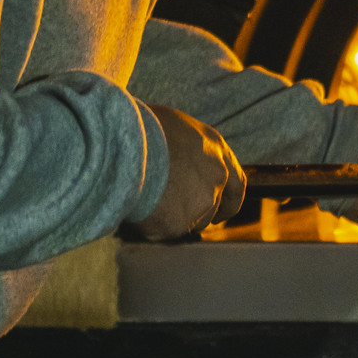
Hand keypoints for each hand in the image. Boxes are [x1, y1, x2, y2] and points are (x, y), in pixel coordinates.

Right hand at [125, 103, 246, 240]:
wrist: (121, 146)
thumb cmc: (140, 128)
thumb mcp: (174, 125)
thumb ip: (187, 147)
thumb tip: (179, 158)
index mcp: (216, 148)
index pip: (236, 183)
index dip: (228, 200)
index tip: (220, 211)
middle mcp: (217, 176)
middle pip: (216, 207)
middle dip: (201, 215)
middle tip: (181, 217)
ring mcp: (201, 201)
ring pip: (192, 223)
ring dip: (175, 220)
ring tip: (148, 204)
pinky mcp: (178, 224)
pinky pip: (165, 232)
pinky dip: (153, 227)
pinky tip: (137, 210)